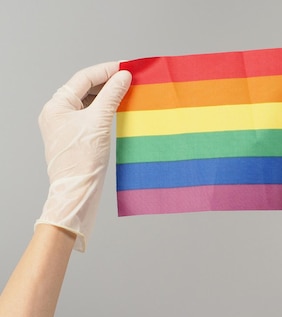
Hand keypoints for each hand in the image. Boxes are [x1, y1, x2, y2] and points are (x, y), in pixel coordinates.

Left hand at [36, 62, 130, 251]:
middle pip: (85, 88)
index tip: (128, 67)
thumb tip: (123, 76)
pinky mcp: (76, 137)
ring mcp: (66, 126)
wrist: (77, 191)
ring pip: (89, 102)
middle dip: (108, 81)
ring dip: (108, 95)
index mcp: (57, 105)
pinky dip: (106, 109)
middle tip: (131, 77)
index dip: (107, 70)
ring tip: (128, 90)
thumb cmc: (83, 159)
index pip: (84, 78)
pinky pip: (91, 115)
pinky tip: (120, 108)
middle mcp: (58, 113)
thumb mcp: (99, 121)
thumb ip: (111, 95)